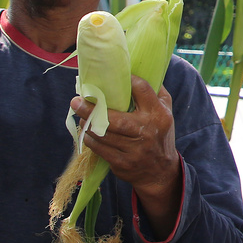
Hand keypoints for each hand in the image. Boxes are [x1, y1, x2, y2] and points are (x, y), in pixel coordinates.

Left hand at [72, 77, 180, 235]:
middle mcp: (146, 131)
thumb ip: (156, 92)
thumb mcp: (166, 112)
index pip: (142, 90)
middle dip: (92, 109)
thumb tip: (137, 71)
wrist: (160, 171)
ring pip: (103, 134)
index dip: (127, 80)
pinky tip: (87, 132)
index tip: (109, 76)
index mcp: (158, 114)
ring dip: (87, 124)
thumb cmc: (160, 134)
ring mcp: (134, 149)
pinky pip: (100, 149)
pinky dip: (90, 139)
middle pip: (114, 118)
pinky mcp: (122, 163)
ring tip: (80, 115)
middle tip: (76, 101)